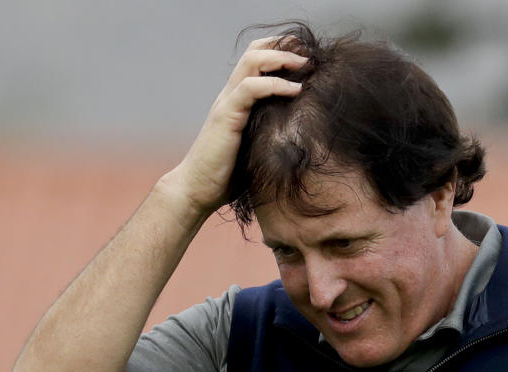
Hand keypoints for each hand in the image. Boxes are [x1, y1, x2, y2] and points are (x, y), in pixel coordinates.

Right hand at [166, 37, 305, 217]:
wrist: (198, 189)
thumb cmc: (228, 175)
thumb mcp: (257, 147)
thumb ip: (272, 132)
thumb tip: (303, 135)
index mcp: (238, 99)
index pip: (255, 60)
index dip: (279, 50)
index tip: (306, 54)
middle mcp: (230, 95)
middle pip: (254, 52)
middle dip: (283, 46)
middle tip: (310, 54)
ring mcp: (227, 103)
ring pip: (252, 62)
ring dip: (281, 58)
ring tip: (306, 65)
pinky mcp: (226, 116)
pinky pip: (250, 88)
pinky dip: (275, 84)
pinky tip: (296, 90)